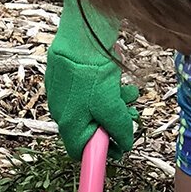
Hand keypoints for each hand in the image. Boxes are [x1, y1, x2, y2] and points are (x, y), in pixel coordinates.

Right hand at [45, 0, 137, 159]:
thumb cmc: (92, 74)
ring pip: (93, 108)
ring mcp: (64, 94)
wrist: (80, 39)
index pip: (80, 150)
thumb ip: (119, 130)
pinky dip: (106, 89)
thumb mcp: (112, 108)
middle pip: (91, 128)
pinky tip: (117, 80)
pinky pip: (89, 91)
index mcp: (69, 123)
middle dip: (112, 122)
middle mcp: (62, 111)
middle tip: (128, 113)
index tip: (117, 147)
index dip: (100, 152)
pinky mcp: (68, 78)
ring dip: (114, 104)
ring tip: (128, 93)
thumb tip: (124, 145)